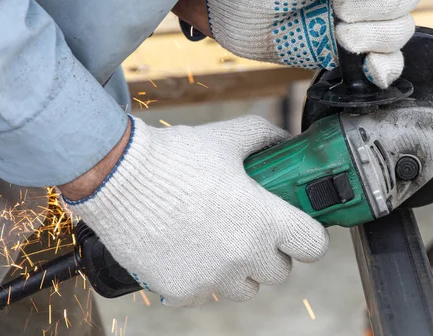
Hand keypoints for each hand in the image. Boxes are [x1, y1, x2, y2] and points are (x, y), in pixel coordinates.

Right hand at [59, 116, 328, 306]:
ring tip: (223, 243)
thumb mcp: (229, 137)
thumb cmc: (176, 157)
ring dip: (242, 271)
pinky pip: (208, 295)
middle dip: (273, 253)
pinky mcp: (183, 291)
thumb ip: (265, 137)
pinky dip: (205, 279)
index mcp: (264, 219)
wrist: (118, 178)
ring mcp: (213, 278)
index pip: (314, 245)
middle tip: (255, 232)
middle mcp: (243, 255)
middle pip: (281, 273)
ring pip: (246, 289)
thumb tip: (286, 141)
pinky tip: (191, 252)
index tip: (299, 229)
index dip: (310, 236)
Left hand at [186, 0, 420, 87]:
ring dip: (376, 36)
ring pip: (401, 28)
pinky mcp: (351, 50)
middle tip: (336, 7)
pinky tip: (369, 68)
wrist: (229, 16)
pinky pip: (389, 61)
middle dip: (376, 6)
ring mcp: (360, 19)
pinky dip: (386, 67)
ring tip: (338, 33)